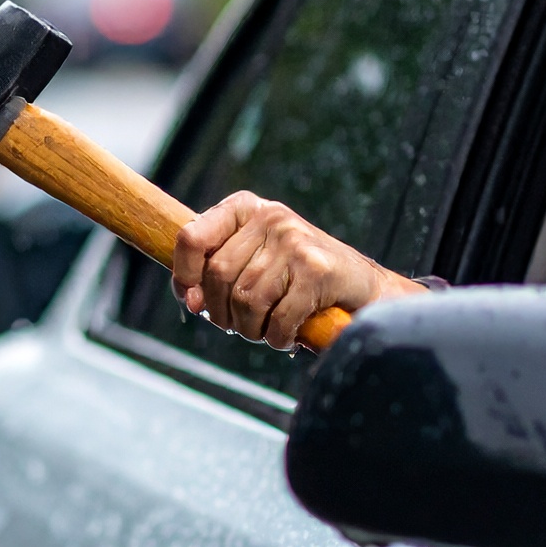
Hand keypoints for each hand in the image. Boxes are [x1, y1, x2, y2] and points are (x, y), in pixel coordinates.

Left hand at [170, 191, 424, 350]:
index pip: (192, 237)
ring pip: (246, 300)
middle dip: (222, 313)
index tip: (192, 301)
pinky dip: (278, 338)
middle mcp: (271, 217)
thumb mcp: (254, 260)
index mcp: (247, 208)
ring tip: (267, 330)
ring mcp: (295, 241)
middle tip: (241, 326)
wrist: (362, 288)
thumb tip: (190, 300)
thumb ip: (216, 272)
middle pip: (218, 275)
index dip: (184, 276)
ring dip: (252, 330)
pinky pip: (278, 318)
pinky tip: (288, 337)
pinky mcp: (317, 270)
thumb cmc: (298, 279)